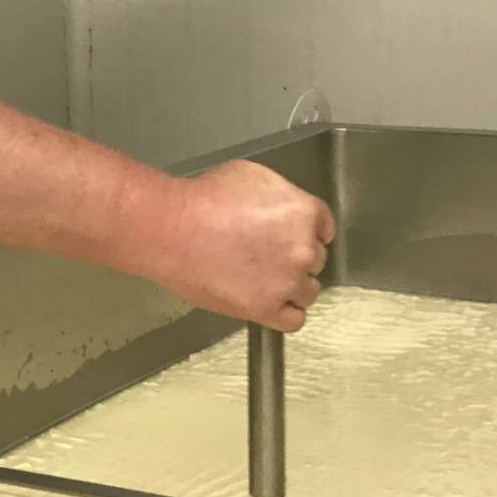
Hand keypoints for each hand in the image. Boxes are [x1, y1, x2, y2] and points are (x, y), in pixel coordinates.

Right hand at [151, 161, 334, 332]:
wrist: (172, 229)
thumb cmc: (204, 196)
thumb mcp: (252, 176)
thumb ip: (279, 197)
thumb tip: (279, 212)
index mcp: (304, 212)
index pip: (324, 228)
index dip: (305, 231)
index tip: (289, 235)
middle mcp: (303, 249)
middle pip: (315, 259)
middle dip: (294, 256)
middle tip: (266, 254)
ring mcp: (287, 282)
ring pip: (308, 291)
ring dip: (292, 286)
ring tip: (264, 280)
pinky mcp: (266, 309)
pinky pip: (294, 320)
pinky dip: (285, 311)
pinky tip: (269, 302)